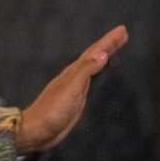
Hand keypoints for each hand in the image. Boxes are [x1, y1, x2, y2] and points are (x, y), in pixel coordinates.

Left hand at [16, 25, 128, 153]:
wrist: (36, 131)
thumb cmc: (52, 110)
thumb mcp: (71, 88)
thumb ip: (86, 71)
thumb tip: (103, 54)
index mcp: (74, 72)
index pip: (95, 52)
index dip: (109, 41)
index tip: (122, 30)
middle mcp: (74, 77)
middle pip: (94, 56)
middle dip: (109, 45)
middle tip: (123, 34)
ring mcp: (74, 88)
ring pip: (92, 67)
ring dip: (103, 56)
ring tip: (113, 49)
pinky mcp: (75, 100)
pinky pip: (90, 80)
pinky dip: (97, 72)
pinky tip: (98, 74)